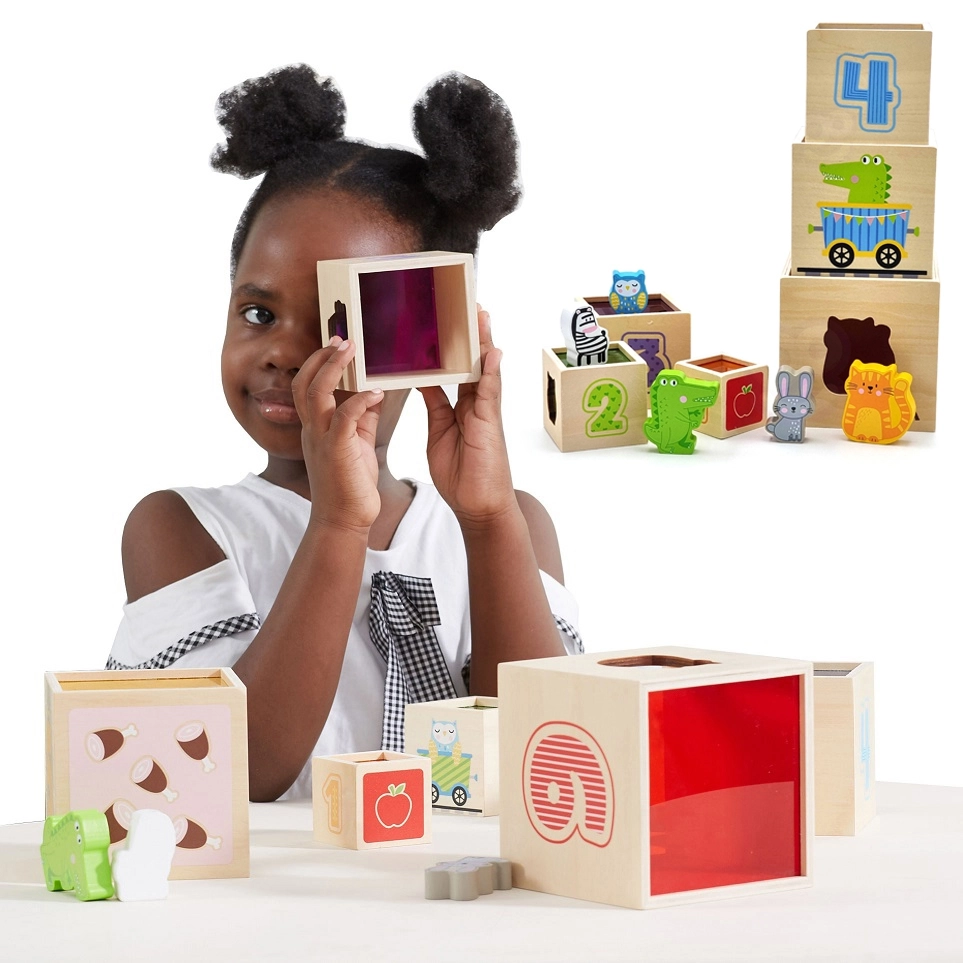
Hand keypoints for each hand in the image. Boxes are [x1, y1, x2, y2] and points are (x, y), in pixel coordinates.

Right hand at [292, 337, 383, 532]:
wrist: (345, 521)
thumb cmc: (351, 484)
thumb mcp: (357, 443)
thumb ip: (361, 417)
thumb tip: (373, 391)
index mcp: (315, 428)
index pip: (307, 387)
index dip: (320, 363)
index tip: (338, 345)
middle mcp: (312, 430)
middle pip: (304, 382)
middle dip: (322, 357)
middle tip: (343, 340)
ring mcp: (321, 439)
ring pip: (317, 392)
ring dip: (334, 367)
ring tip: (352, 350)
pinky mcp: (337, 450)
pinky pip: (344, 416)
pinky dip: (360, 400)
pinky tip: (377, 392)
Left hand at [419, 308, 516, 524]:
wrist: (478, 505)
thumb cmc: (461, 474)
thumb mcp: (439, 431)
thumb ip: (435, 404)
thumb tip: (420, 380)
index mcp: (463, 406)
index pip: (458, 367)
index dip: (454, 344)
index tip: (448, 319)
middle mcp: (477, 404)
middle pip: (475, 361)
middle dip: (472, 334)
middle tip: (469, 303)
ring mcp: (486, 412)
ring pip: (485, 369)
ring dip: (484, 342)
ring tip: (481, 314)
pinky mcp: (490, 423)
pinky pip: (490, 392)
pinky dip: (490, 372)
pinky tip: (491, 351)